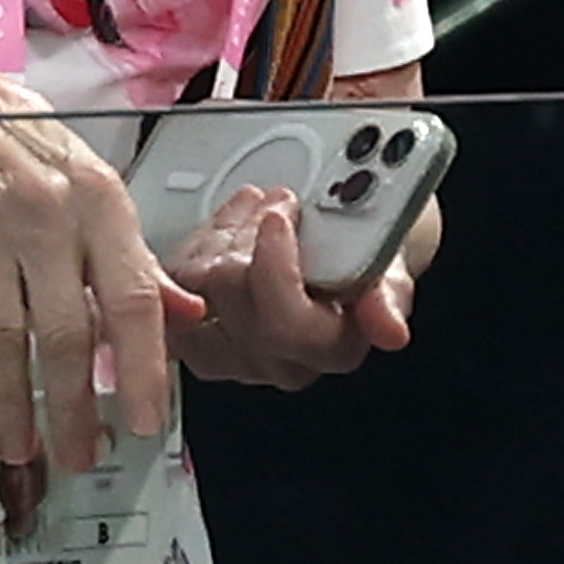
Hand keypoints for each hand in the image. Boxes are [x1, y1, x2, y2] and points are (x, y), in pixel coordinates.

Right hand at [0, 49, 200, 471]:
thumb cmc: (19, 147)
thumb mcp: (89, 184)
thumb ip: (133, 255)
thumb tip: (186, 313)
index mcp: (99, 201)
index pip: (131, 297)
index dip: (142, 366)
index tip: (143, 421)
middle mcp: (46, 216)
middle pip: (66, 332)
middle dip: (72, 408)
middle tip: (80, 456)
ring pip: (6, 339)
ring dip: (15, 404)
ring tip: (24, 449)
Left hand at [166, 186, 440, 390]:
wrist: (347, 252)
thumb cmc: (366, 256)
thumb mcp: (391, 266)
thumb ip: (388, 297)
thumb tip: (390, 331)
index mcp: (331, 349)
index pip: (286, 324)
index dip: (274, 267)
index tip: (278, 217)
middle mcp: (279, 362)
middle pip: (232, 302)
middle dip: (245, 238)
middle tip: (269, 201)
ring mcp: (233, 354)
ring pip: (196, 292)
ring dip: (219, 239)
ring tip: (252, 210)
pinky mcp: (197, 337)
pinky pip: (171, 291)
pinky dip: (193, 250)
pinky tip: (224, 228)